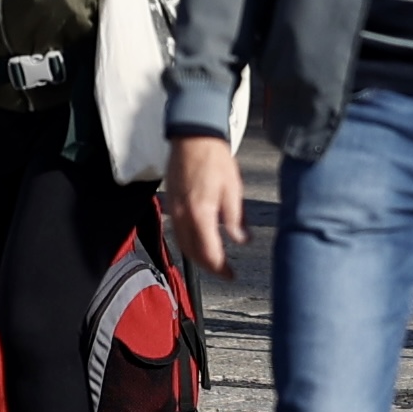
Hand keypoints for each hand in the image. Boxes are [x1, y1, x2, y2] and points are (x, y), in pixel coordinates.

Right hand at [170, 131, 244, 274]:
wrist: (193, 137)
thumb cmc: (214, 158)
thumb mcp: (233, 189)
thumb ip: (236, 219)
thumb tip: (242, 239)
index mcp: (201, 213)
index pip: (209, 253)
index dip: (220, 268)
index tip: (231, 275)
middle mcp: (183, 215)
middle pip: (193, 253)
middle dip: (209, 266)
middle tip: (224, 271)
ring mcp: (173, 209)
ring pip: (182, 244)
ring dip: (197, 256)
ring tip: (213, 260)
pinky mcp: (170, 202)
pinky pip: (177, 230)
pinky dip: (188, 242)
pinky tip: (199, 241)